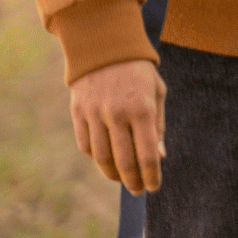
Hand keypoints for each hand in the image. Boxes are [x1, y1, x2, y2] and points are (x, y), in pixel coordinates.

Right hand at [69, 59, 166, 193]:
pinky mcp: (78, 113)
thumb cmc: (138, 72)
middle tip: (139, 190)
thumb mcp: (156, 93)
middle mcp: (117, 114)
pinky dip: (96, 158)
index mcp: (141, 109)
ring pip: (101, 157)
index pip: (147, 154)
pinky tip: (106, 162)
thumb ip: (158, 126)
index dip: (151, 175)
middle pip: (124, 161)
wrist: (104, 47)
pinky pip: (86, 145)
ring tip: (123, 180)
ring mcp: (95, 114)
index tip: (154, 187)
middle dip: (133, 181)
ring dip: (113, 174)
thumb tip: (159, 157)